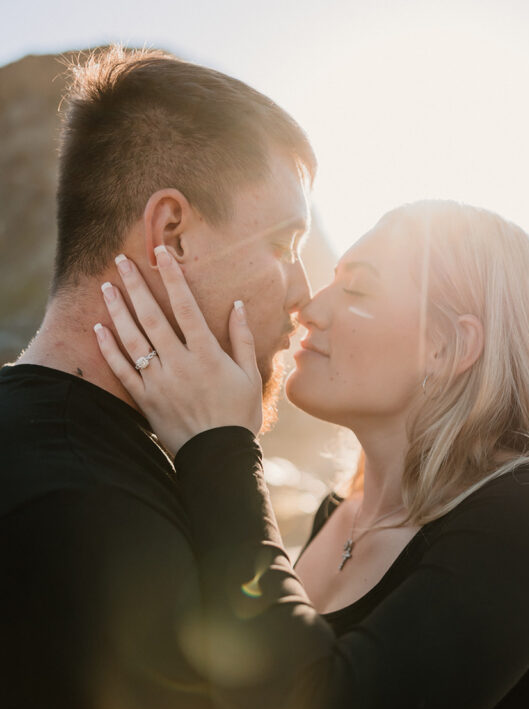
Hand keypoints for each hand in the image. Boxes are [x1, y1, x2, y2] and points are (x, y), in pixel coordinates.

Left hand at [94, 246, 262, 453]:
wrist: (219, 455)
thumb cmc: (239, 415)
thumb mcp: (249, 375)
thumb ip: (241, 339)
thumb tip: (237, 306)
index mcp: (207, 353)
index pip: (185, 306)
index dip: (172, 277)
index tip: (160, 253)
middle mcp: (179, 363)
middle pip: (151, 316)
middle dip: (135, 285)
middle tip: (120, 261)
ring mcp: (159, 381)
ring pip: (132, 339)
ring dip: (117, 311)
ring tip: (106, 287)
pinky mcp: (145, 399)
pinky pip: (122, 370)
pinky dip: (109, 348)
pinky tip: (98, 328)